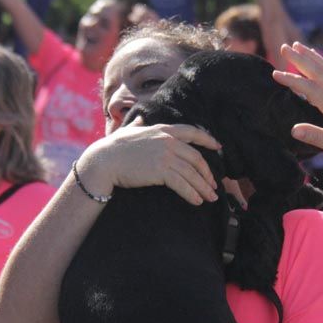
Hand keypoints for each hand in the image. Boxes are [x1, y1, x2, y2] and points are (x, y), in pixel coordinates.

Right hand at [78, 121, 220, 205]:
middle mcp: (168, 141)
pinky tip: (197, 201)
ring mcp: (165, 155)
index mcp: (163, 130)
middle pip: (196, 158)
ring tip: (210, 198)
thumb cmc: (114, 147)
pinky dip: (192, 194)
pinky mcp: (161, 171)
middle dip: (207, 174)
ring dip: (203, 187)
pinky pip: (182, 184)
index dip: (207, 139)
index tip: (218, 147)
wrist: (104, 160)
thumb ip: (138, 125)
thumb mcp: (129, 131)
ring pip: (192, 173)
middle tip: (214, 186)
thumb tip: (140, 120)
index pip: (192, 132)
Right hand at [274, 42, 322, 160]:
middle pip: (318, 72)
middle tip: (283, 47)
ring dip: (309, 56)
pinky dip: (320, 61)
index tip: (275, 73)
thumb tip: (293, 130)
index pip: (311, 89)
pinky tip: (313, 56)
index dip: (292, 80)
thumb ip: (316, 137)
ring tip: (295, 45)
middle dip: (299, 59)